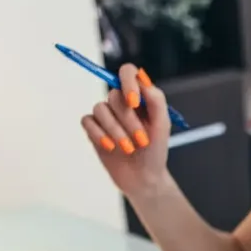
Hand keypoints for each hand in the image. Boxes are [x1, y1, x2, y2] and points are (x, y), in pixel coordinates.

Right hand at [81, 64, 172, 197]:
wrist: (143, 178)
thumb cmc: (155, 151)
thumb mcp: (162, 125)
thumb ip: (156, 99)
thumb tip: (142, 78)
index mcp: (139, 97)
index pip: (128, 72)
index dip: (128, 82)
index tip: (134, 102)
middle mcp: (121, 102)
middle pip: (114, 95)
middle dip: (128, 119)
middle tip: (141, 140)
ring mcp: (106, 115)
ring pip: (100, 108)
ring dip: (115, 130)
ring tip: (128, 148)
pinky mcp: (93, 129)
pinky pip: (88, 121)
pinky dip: (99, 135)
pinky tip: (110, 147)